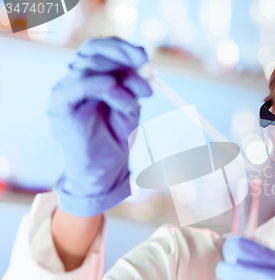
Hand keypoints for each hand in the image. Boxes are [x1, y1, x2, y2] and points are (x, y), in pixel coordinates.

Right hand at [48, 37, 152, 216]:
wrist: (104, 170)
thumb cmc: (116, 138)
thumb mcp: (130, 105)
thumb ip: (133, 84)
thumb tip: (145, 64)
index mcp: (92, 76)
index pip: (101, 48)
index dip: (122, 47)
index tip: (144, 55)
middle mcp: (76, 80)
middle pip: (93, 51)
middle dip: (123, 56)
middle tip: (146, 67)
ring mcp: (66, 91)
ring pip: (89, 66)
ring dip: (121, 79)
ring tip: (138, 100)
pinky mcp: (60, 106)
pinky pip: (78, 86)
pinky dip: (101, 85)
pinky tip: (119, 94)